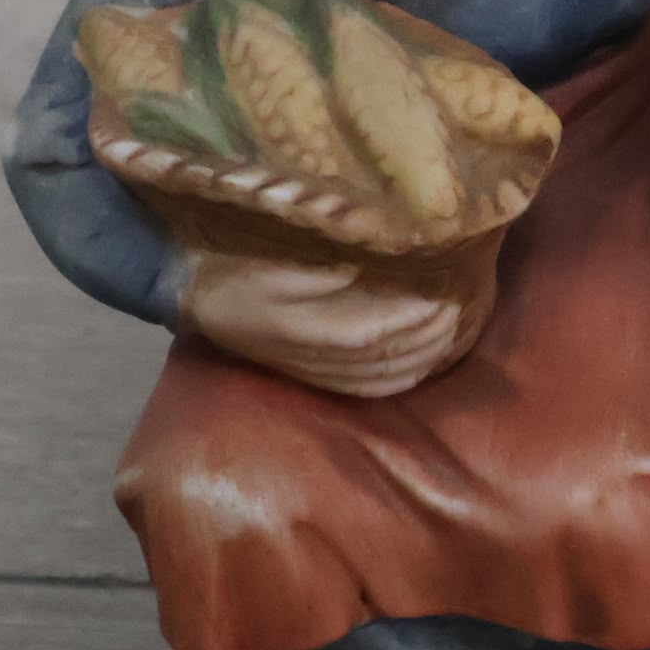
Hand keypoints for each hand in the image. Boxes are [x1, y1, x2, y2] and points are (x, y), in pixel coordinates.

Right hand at [178, 254, 473, 398]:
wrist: (189, 294)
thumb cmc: (231, 268)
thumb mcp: (268, 260)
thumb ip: (317, 269)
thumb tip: (365, 266)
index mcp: (301, 327)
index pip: (372, 331)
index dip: (413, 317)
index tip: (447, 293)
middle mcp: (310, 356)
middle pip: (384, 357)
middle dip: (427, 336)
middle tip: (460, 309)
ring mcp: (311, 370)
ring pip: (380, 377)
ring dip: (420, 358)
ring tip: (451, 332)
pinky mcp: (310, 375)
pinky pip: (363, 389)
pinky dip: (398, 380)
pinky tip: (420, 365)